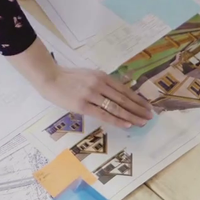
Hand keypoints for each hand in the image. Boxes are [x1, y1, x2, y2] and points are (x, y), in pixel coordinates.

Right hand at [37, 66, 153, 128]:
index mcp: (102, 76)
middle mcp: (100, 84)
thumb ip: (103, 83)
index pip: (124, 90)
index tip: (147, 106)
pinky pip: (103, 114)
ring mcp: (91, 94)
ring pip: (116, 107)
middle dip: (138, 109)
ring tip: (142, 122)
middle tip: (150, 117)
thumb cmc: (69, 77)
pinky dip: (116, 120)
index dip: (137, 99)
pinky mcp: (83, 105)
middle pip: (123, 99)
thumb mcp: (89, 74)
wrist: (50, 78)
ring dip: (131, 116)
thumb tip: (119, 94)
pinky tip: (126, 124)